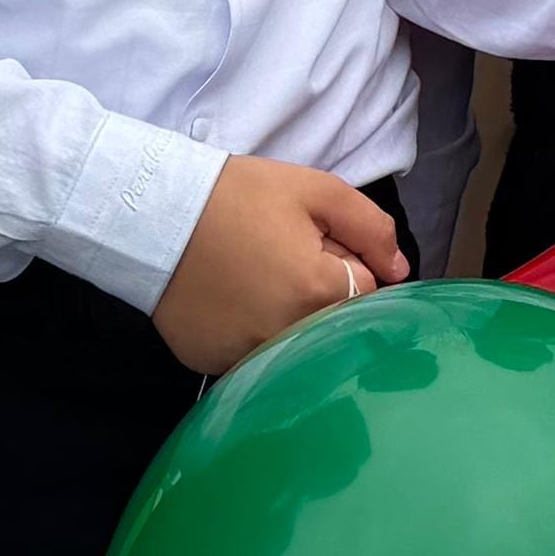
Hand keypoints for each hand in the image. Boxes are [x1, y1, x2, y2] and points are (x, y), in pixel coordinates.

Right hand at [150, 157, 407, 375]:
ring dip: (288, 317)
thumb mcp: (314, 190)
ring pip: (295, 343)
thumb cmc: (237, 195)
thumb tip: (400, 271)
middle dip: (322, 291)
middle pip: (333, 321)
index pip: (367, 289)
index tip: (314, 241)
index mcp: (318, 293)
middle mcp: (287, 337)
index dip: (346, 260)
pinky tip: (230, 300)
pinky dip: (250, 333)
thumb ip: (370, 228)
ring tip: (254, 277)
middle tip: (281, 256)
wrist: (154, 212)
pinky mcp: (213, 365)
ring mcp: (247, 356)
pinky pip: (252, 355)